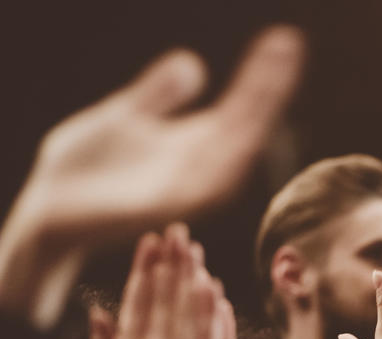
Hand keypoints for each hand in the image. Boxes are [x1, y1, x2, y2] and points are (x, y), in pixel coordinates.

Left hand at [5, 27, 303, 252]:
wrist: (49, 211)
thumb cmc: (85, 170)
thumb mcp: (124, 116)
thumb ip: (159, 94)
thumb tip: (193, 63)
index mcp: (194, 144)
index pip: (242, 106)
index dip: (263, 74)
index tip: (283, 40)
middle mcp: (199, 166)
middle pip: (247, 124)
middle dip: (269, 87)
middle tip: (288, 45)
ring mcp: (185, 189)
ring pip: (234, 154)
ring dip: (256, 120)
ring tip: (270, 80)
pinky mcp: (162, 207)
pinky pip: (203, 188)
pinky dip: (224, 165)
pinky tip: (240, 136)